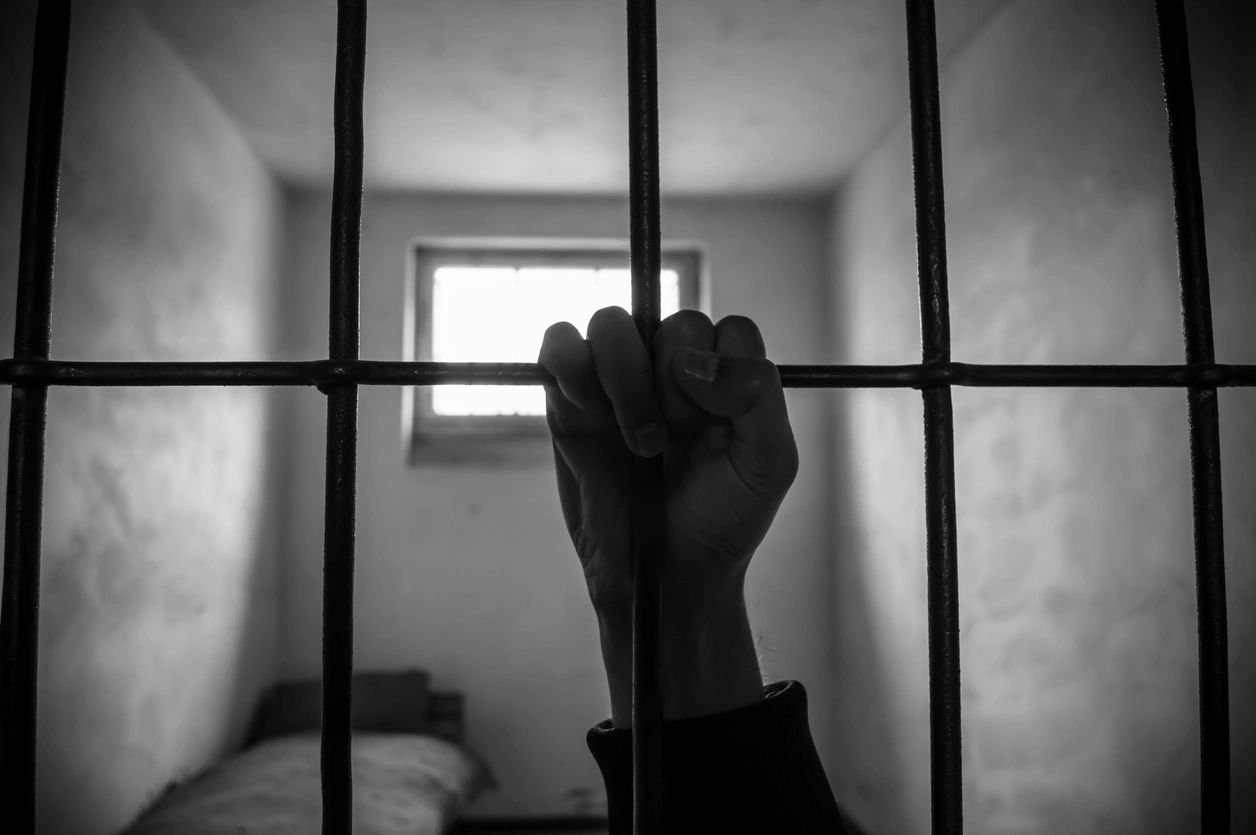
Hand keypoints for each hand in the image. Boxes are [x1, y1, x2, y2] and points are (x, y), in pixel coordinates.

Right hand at [539, 307, 798, 723]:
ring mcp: (619, 379)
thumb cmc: (721, 520)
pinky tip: (591, 415)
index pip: (729, 331)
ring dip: (626, 378)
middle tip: (677, 442)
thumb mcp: (768, 464)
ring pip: (612, 323)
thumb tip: (702, 357)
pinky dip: (572, 367)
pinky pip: (558, 344)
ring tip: (640, 443)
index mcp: (726, 378)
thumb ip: (759, 399)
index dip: (725, 373)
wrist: (666, 576)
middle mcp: (674, 369)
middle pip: (674, 324)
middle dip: (678, 385)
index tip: (719, 428)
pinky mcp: (570, 399)